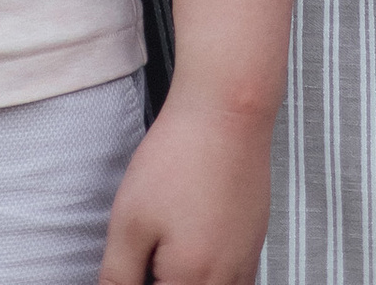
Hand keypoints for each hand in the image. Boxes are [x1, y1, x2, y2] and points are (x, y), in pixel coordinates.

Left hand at [99, 75, 274, 284]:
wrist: (228, 108)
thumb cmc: (180, 156)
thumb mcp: (130, 221)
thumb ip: (118, 277)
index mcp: (191, 280)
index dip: (137, 283)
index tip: (132, 267)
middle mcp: (226, 279)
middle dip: (163, 279)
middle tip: (145, 258)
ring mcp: (247, 260)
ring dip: (188, 280)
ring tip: (166, 254)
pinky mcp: (256, 240)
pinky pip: (236, 281)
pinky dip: (211, 276)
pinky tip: (192, 249)